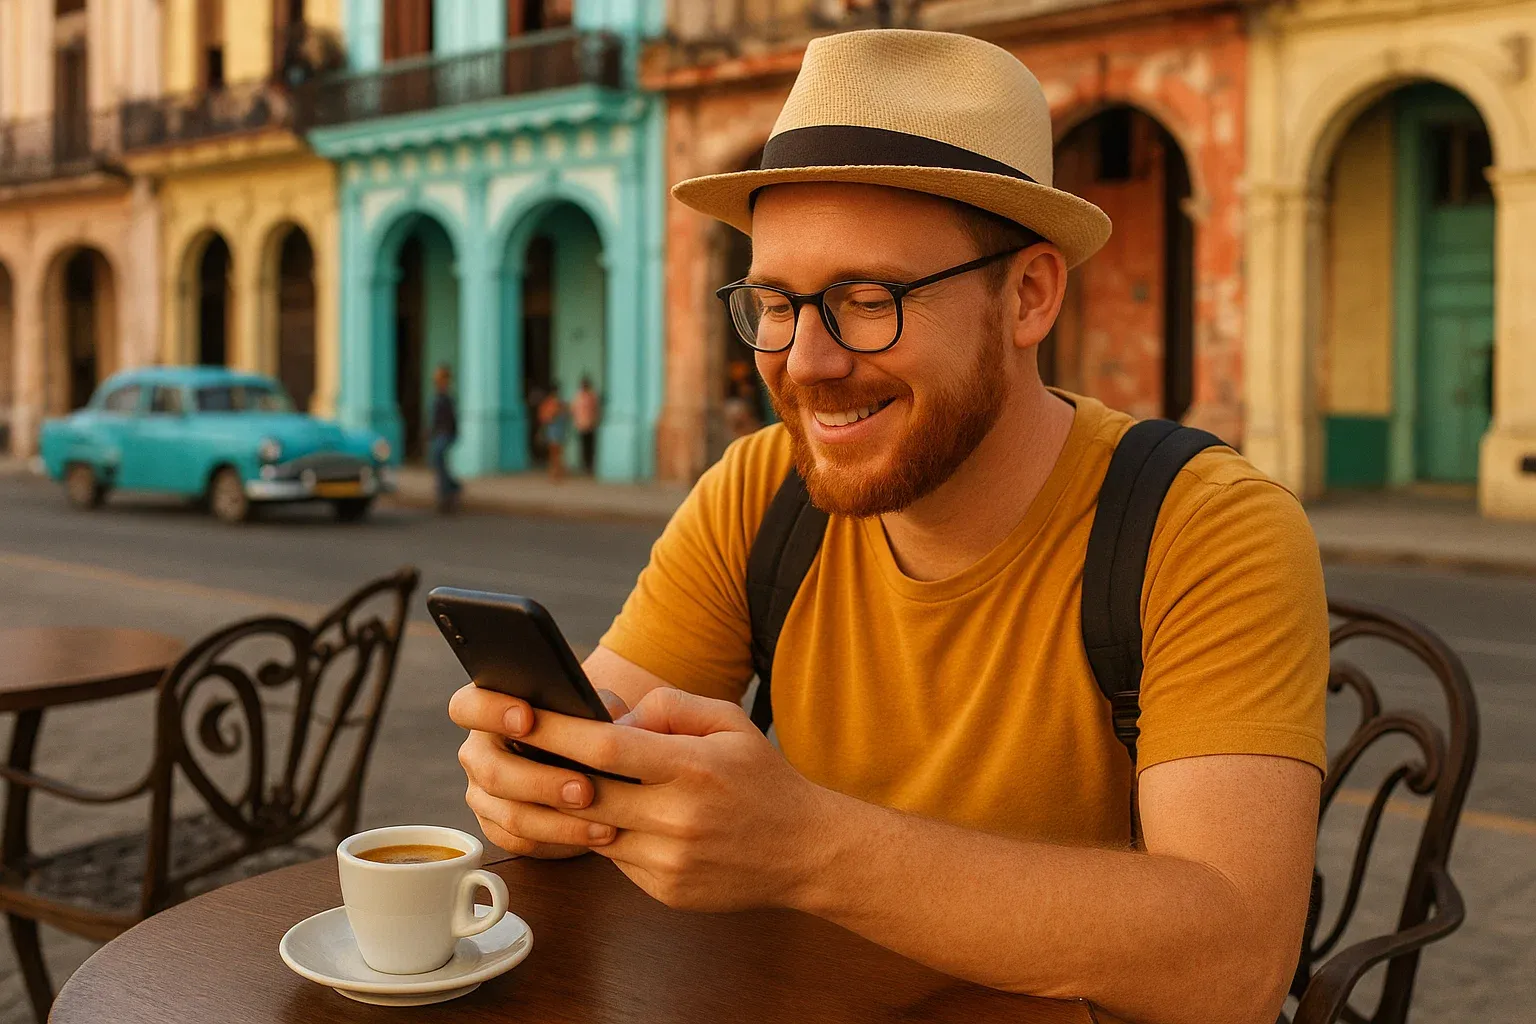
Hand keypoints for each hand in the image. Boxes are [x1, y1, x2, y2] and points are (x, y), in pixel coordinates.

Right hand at [450, 684, 630, 858]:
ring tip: (603, 823)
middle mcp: (479, 751)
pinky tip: (595, 834)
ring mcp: (482, 792)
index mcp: (491, 709)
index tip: (527, 719)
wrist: (587, 760)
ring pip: (510, 814)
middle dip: (543, 783)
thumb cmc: (585, 723)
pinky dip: (560, 840)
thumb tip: (611, 716)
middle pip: (493, 771)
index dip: (491, 712)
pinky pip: (520, 840)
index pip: (468, 706)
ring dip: (559, 822)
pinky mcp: (496, 826)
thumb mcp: (592, 705)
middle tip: (585, 791)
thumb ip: (594, 705)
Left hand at [507, 687, 840, 911]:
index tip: (521, 715)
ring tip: (553, 782)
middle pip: (586, 796)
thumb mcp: (728, 721)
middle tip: (511, 751)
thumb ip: (669, 706)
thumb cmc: (763, 777)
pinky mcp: (666, 891)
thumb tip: (611, 717)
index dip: (557, 732)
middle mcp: (678, 818)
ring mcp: (670, 861)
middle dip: (542, 774)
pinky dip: (605, 837)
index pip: (606, 749)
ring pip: (593, 833)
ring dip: (569, 811)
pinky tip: (610, 818)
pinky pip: (615, 860)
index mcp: (692, 768)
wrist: (806, 850)